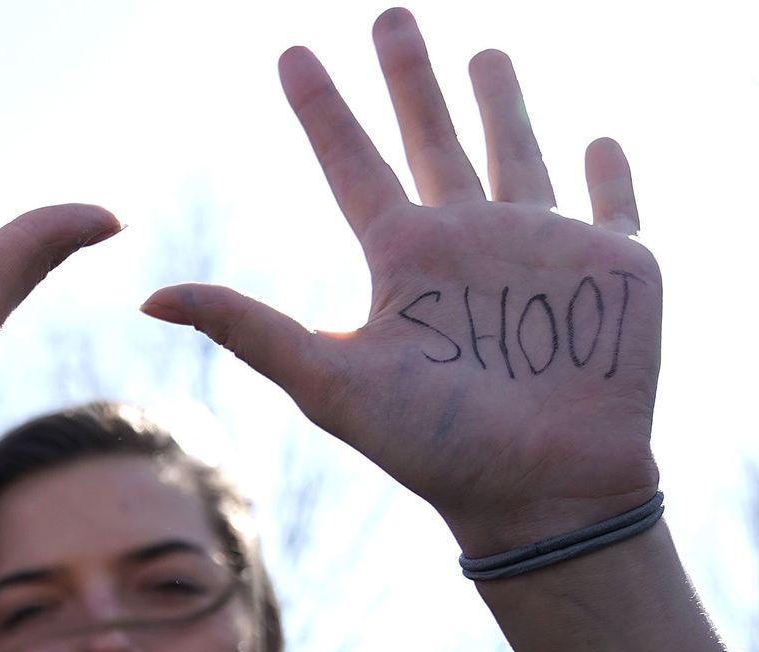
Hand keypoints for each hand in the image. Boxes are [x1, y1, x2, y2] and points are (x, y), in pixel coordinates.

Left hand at [143, 8, 660, 552]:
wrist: (538, 492)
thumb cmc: (434, 445)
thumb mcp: (330, 380)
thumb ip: (248, 328)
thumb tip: (148, 299)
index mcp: (402, 258)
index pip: (351, 163)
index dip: (323, 109)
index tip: (290, 54)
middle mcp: (464, 242)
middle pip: (430, 137)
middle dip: (410, 77)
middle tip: (389, 13)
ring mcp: (540, 249)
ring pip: (515, 153)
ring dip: (501, 104)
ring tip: (484, 51)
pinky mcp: (615, 267)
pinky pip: (615, 205)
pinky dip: (611, 172)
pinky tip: (600, 138)